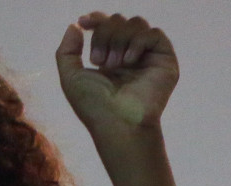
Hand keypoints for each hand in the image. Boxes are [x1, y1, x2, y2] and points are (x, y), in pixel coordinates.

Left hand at [56, 13, 178, 134]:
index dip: (96, 18)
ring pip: (135, 23)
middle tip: (99, 61)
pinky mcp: (164, 59)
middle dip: (104, 35)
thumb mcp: (71, 78)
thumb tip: (74, 25)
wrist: (117, 122)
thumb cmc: (94, 106)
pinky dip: (137, 42)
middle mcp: (129, 54)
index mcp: (109, 57)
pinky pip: (153, 33)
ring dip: (119, 40)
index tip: (83, 21)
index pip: (106, 26)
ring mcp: (147, 56)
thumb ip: (67, 52)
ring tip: (113, 65)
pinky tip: (129, 61)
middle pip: (118, 20)